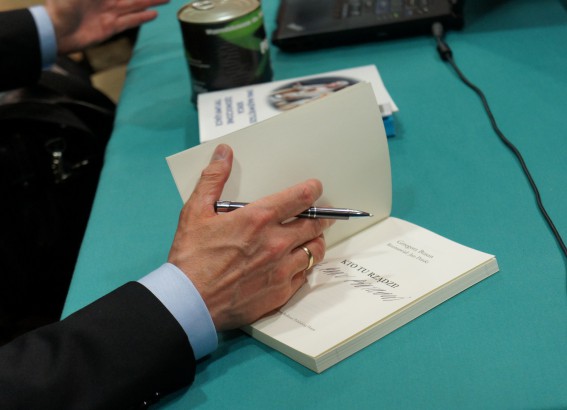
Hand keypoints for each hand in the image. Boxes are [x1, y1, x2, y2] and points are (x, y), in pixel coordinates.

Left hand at [45, 0, 169, 54]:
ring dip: (150, 2)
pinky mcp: (110, 28)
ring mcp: (110, 14)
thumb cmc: (60, 6)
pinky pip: (130, 21)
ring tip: (165, 0)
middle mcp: (107, 0)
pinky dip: (142, 18)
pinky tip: (153, 15)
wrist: (55, 32)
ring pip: (135, 6)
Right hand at [168, 144, 333, 330]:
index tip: (315, 188)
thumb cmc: (191, 257)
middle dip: (321, 216)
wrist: (189, 302)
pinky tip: (295, 264)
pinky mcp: (280, 292)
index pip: (300, 198)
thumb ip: (213, 179)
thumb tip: (224, 153)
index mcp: (258, 219)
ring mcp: (281, 270)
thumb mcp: (195, 212)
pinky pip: (304, 275)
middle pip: (315, 224)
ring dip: (315, 241)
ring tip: (311, 238)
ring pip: (314, 250)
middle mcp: (276, 243)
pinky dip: (303, 266)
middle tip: (322, 214)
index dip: (312, 189)